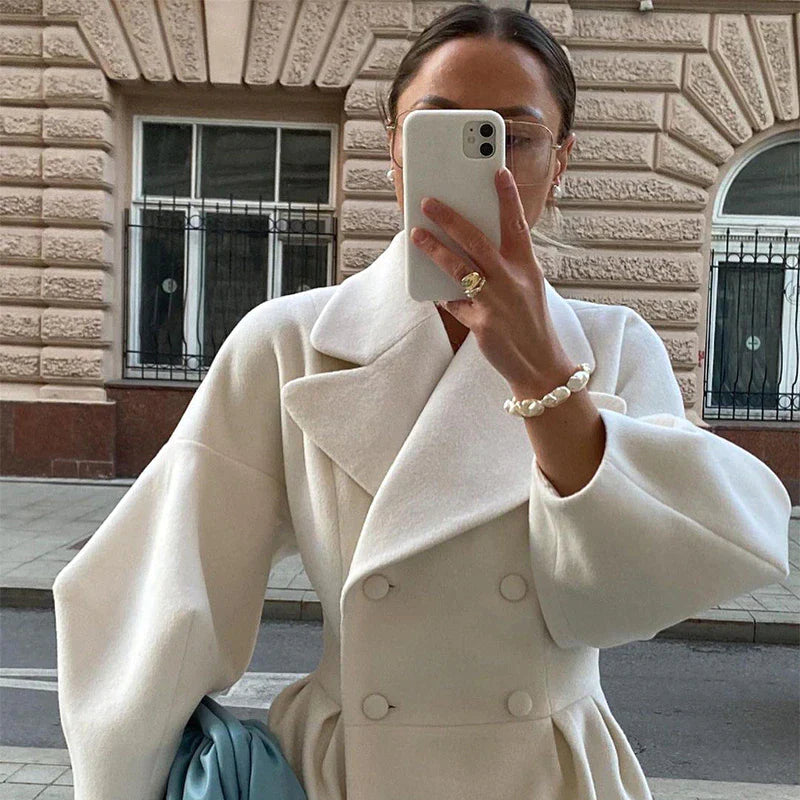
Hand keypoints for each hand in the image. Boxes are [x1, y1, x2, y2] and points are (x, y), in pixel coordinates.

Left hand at [409, 167, 574, 396]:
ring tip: (415, 235)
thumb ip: (506, 264)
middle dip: (450, 217)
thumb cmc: (530, 321)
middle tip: (428, 201)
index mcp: (527, 267)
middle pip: (477, 240)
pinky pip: (453, 302)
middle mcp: (512, 280)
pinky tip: (430, 285)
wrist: (540, 365)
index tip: (497, 170)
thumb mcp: (528, 287)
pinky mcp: (481, 324)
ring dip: (433, 249)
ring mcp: (496, 302)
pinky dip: (441, 293)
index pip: (517, 224)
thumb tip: (472, 241)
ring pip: (458, 268)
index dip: (508, 196)